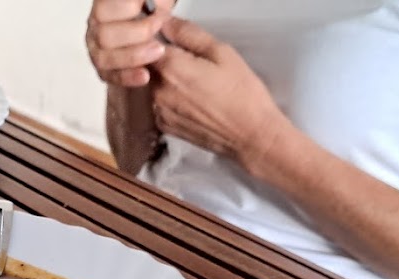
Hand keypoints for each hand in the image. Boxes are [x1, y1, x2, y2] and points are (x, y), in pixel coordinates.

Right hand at [86, 0, 172, 87]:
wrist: (153, 23)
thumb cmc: (151, 7)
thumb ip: (150, 1)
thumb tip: (147, 5)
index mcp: (102, 6)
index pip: (103, 10)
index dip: (129, 9)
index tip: (152, 10)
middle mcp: (95, 27)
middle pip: (103, 36)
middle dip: (136, 33)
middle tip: (158, 26)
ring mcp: (97, 49)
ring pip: (104, 59)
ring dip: (133, 56)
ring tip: (159, 50)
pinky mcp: (105, 69)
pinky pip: (111, 77)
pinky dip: (128, 77)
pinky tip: (145, 76)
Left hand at [150, 17, 291, 170]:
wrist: (249, 134)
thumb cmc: (242, 93)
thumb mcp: (221, 52)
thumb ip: (189, 34)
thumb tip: (167, 23)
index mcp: (171, 68)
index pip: (148, 45)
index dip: (160, 40)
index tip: (176, 43)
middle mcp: (158, 91)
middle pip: (150, 66)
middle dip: (166, 61)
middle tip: (194, 66)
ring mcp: (159, 111)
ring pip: (154, 86)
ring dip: (168, 81)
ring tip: (197, 86)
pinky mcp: (164, 126)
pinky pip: (159, 105)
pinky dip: (171, 100)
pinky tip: (193, 102)